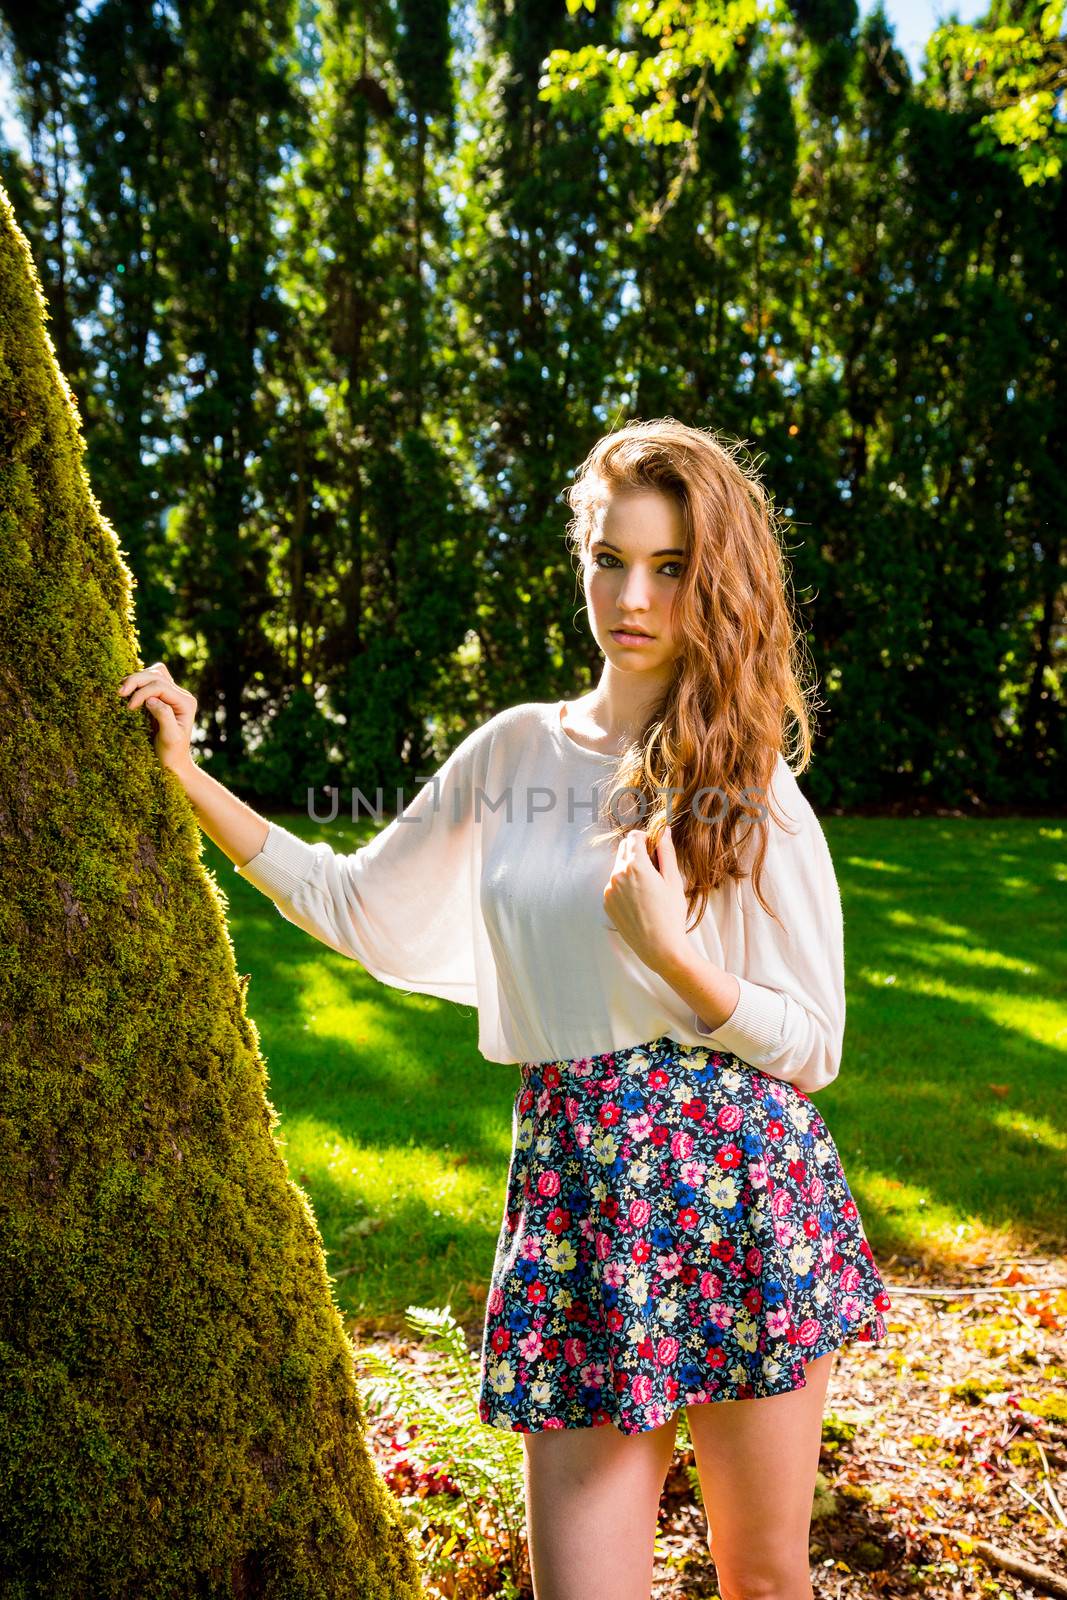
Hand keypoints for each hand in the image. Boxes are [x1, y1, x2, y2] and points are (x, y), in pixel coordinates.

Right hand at [117, 661, 196, 774]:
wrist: (173, 763)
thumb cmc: (172, 754)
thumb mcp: (170, 738)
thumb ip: (164, 717)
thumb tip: (151, 700)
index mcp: (186, 702)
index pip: (161, 686)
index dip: (142, 692)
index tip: (129, 708)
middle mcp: (180, 695)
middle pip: (156, 675)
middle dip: (136, 681)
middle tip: (119, 693)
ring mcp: (171, 695)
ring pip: (153, 674)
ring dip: (135, 679)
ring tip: (120, 691)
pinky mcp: (161, 698)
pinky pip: (149, 681)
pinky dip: (137, 683)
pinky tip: (127, 692)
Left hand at [602, 823, 689, 973]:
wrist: (659, 947)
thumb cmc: (671, 914)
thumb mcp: (673, 881)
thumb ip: (666, 852)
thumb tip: (664, 831)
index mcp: (635, 866)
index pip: (633, 837)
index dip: (646, 838)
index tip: (654, 848)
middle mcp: (617, 875)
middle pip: (624, 849)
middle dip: (637, 852)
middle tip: (654, 868)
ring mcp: (609, 890)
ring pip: (618, 867)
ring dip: (631, 869)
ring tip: (648, 888)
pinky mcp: (606, 903)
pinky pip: (614, 885)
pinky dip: (624, 885)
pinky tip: (639, 901)